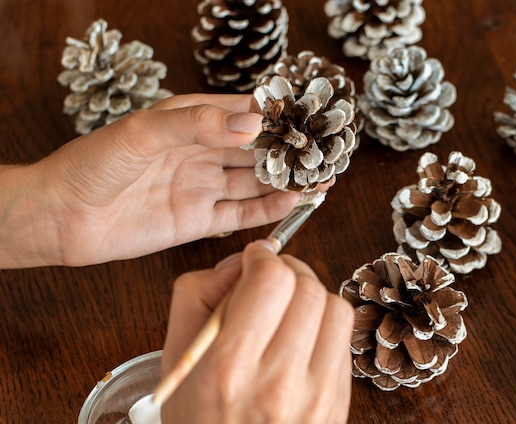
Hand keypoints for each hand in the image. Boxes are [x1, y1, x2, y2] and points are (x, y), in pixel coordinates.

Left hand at [1, 94, 315, 267]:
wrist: (63, 217)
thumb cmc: (93, 164)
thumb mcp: (143, 133)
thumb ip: (197, 124)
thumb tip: (252, 122)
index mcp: (189, 120)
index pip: (242, 113)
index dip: (276, 114)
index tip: (308, 115)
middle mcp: (201, 152)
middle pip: (255, 150)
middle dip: (288, 150)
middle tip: (323, 151)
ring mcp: (201, 187)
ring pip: (254, 182)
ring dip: (286, 180)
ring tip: (320, 178)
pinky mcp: (198, 220)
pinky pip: (240, 213)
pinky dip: (268, 210)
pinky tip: (293, 203)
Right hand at [161, 241, 353, 423]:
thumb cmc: (200, 422)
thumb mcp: (177, 360)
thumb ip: (197, 296)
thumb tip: (240, 263)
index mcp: (229, 369)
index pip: (270, 281)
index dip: (263, 258)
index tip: (254, 259)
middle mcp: (279, 383)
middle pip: (307, 288)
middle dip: (288, 271)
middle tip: (270, 281)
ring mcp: (317, 397)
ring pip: (334, 307)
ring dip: (311, 296)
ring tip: (288, 310)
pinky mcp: (339, 403)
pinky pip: (343, 339)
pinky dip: (324, 325)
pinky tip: (301, 339)